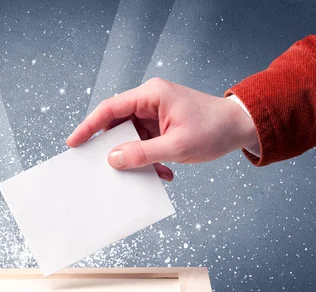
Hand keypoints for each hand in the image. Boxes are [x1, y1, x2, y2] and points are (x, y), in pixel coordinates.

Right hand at [66, 78, 258, 180]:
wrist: (241, 128)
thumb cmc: (214, 130)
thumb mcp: (176, 146)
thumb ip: (142, 153)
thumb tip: (113, 159)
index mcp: (151, 95)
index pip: (110, 108)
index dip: (89, 126)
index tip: (74, 143)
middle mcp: (150, 100)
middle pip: (117, 124)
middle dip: (113, 147)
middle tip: (103, 166)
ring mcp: (155, 113)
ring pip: (131, 137)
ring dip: (136, 158)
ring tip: (147, 173)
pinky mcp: (162, 126)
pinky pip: (145, 143)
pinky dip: (149, 160)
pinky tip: (163, 172)